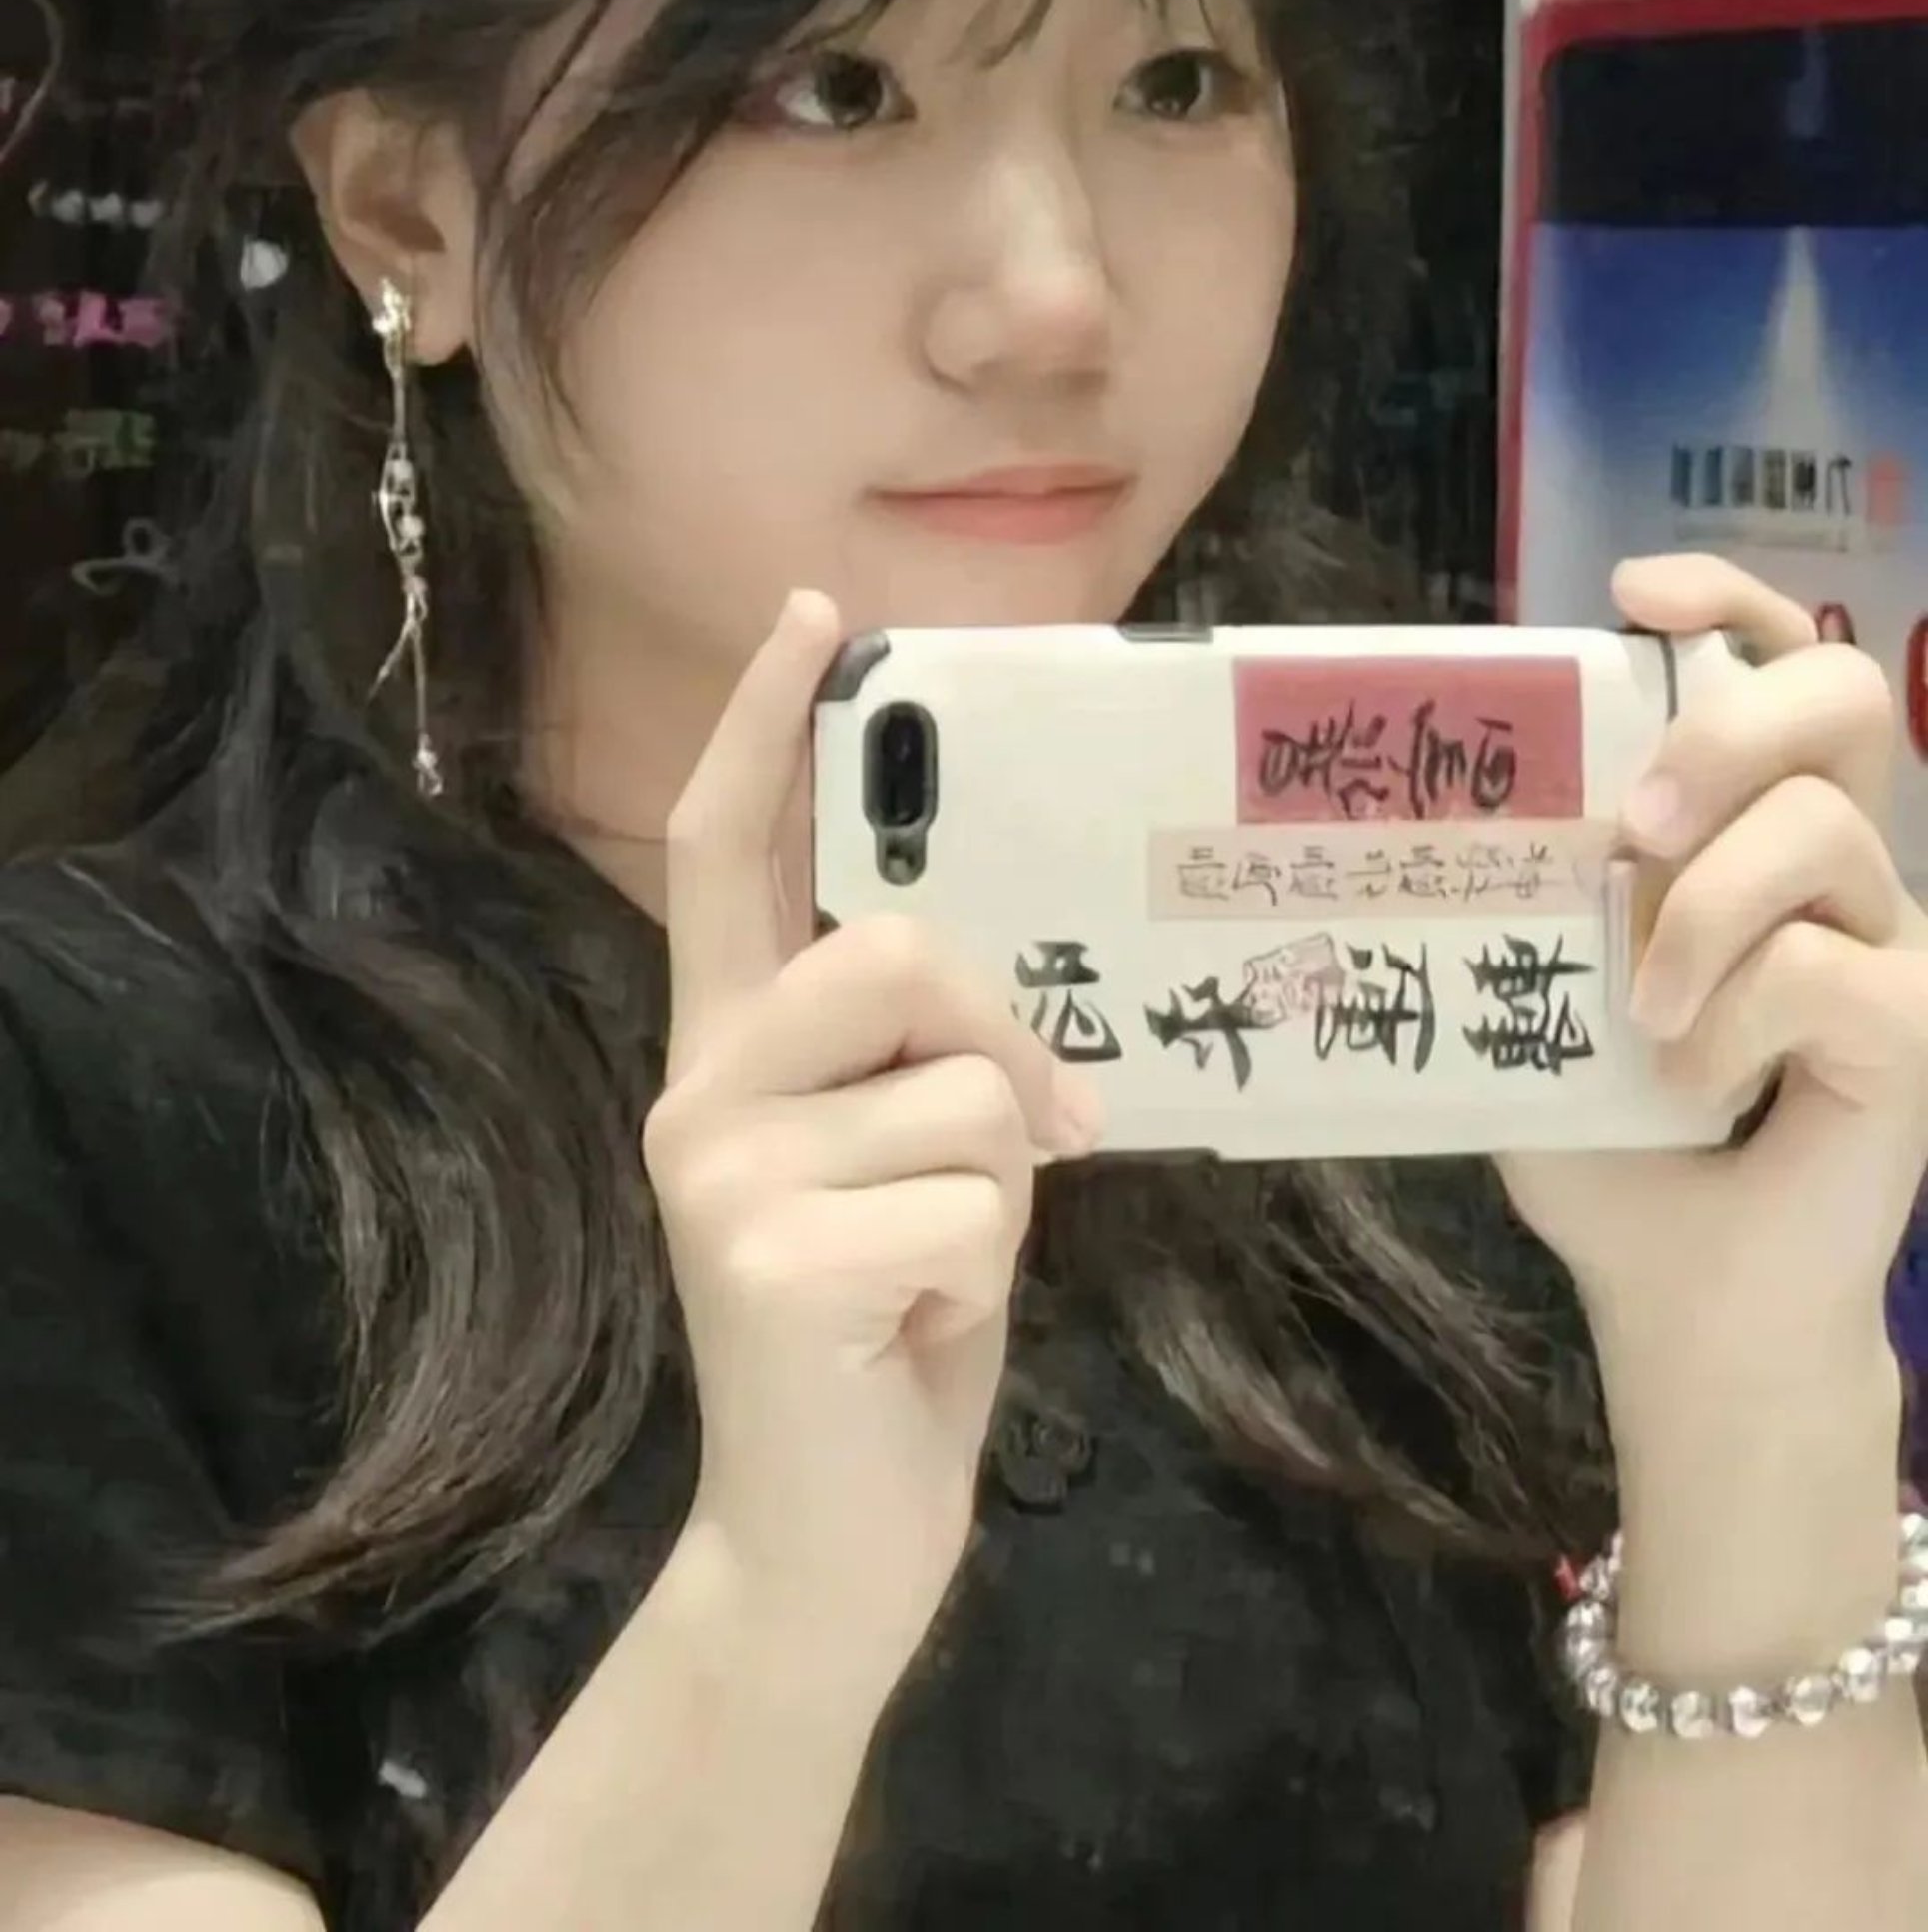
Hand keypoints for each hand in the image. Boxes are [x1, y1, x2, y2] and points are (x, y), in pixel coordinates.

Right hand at [644, 592, 1102, 1691]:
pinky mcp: (763, 1263)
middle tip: (1052, 1147)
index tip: (820, 617)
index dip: (766, 727)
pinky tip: (914, 1336)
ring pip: (968, 1089)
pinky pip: (977, 1208)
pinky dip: (991, 1280)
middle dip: (1013, 1045)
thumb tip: (1012, 1037)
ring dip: (1007, 1194)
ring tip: (936, 1272)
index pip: (723, 850)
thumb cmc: (889, 1332)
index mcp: (730, 1048)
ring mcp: (719, 1172)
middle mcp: (698, 1088)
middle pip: (897, 949)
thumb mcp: (911, 1167)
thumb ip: (923, 1063)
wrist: (827, 1542)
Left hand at [1499, 554, 1927, 1408]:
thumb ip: (1518, 902)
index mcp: (1748, 826)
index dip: (1724, 597)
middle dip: (1728, 728)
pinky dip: (1734, 1022)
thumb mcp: (1534, 995)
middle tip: (1631, 818)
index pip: (1774, 659)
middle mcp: (1835, 861)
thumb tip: (1423, 803)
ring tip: (1640, 1012)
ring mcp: (1889, 939)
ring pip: (1824, 833)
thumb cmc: (1609, 1144)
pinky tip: (1696, 1086)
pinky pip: (1824, 967)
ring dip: (1699, 915)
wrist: (1682, 1296)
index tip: (1632, 591)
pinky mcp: (1916, 1027)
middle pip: (1841, 698)